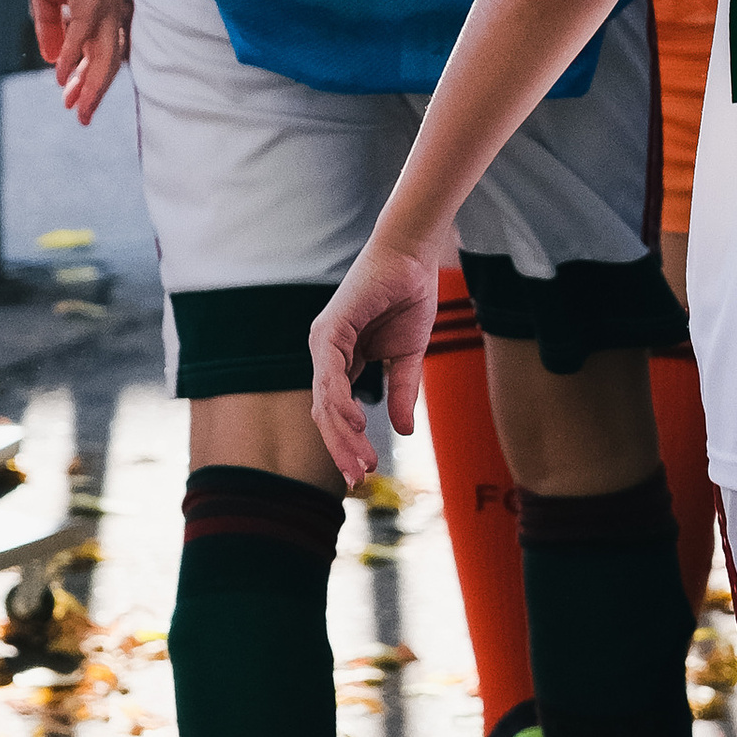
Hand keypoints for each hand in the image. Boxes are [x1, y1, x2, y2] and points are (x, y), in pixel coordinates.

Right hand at [25, 0, 128, 126]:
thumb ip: (50, 28)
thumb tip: (54, 62)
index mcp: (98, 11)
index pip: (99, 55)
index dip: (86, 81)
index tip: (69, 102)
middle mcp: (107, 11)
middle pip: (108, 61)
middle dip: (93, 92)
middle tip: (79, 118)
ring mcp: (102, 3)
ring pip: (104, 53)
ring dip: (89, 83)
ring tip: (75, 107)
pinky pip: (83, 32)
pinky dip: (74, 55)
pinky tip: (61, 72)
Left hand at [309, 236, 440, 486]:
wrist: (412, 258)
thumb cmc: (408, 298)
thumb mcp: (408, 356)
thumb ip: (402, 390)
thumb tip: (402, 430)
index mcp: (341, 360)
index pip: (336, 412)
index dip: (347, 443)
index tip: (363, 472)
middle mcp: (326, 354)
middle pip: (325, 412)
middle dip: (341, 448)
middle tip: (358, 479)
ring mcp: (324, 342)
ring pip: (325, 400)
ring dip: (342, 434)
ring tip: (362, 460)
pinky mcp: (330, 329)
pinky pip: (330, 374)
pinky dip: (340, 401)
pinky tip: (356, 422)